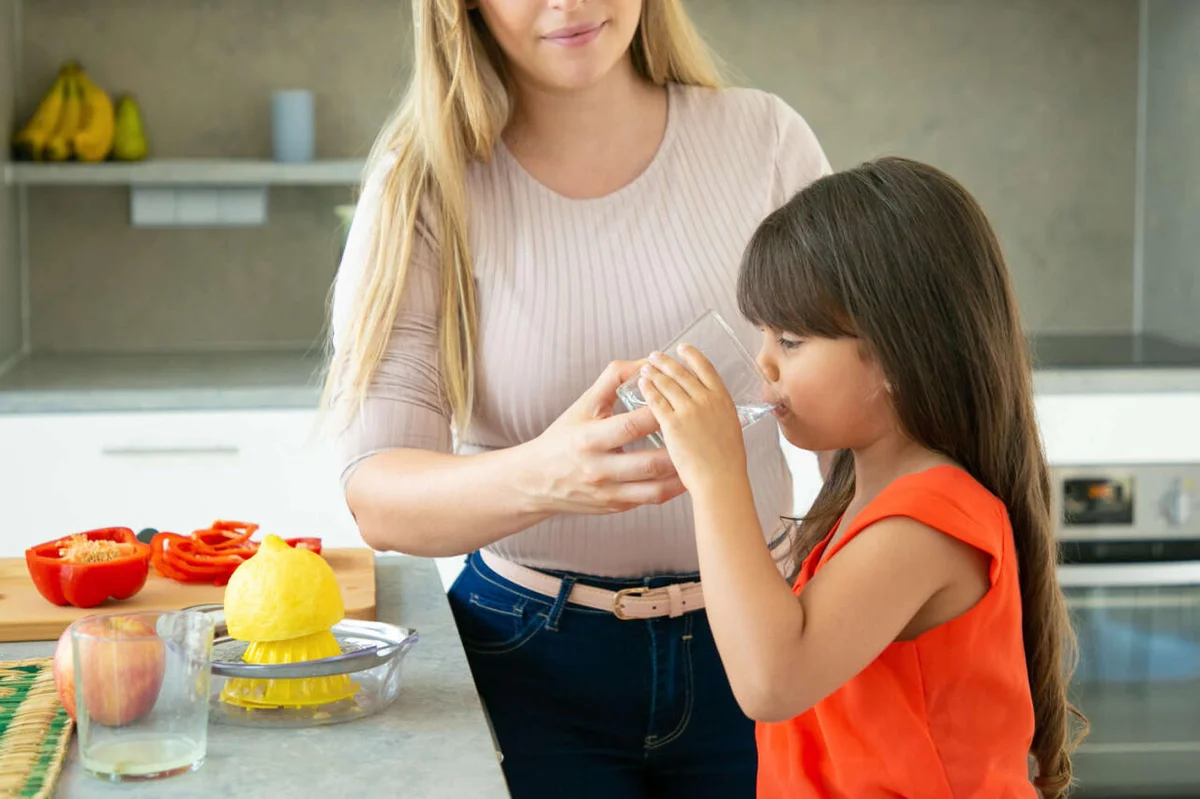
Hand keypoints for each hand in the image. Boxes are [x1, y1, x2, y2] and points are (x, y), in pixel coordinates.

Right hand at [526, 360, 685, 514]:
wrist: (536, 481)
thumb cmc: (563, 438)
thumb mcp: (583, 405)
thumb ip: (614, 380)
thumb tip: (646, 362)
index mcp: (588, 439)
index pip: (630, 426)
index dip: (658, 413)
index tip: (679, 402)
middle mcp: (598, 469)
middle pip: (648, 462)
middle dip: (677, 449)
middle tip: (699, 435)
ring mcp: (608, 492)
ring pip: (654, 489)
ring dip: (680, 474)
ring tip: (698, 457)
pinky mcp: (616, 507)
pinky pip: (650, 500)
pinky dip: (671, 488)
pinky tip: (686, 474)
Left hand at [637, 346, 747, 490]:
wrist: (721, 479)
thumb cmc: (728, 462)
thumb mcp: (732, 430)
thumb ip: (720, 416)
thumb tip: (715, 413)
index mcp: (723, 399)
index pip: (706, 368)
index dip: (692, 356)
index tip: (683, 349)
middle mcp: (707, 400)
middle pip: (682, 373)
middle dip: (666, 362)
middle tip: (655, 356)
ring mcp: (689, 410)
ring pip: (667, 383)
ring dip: (654, 373)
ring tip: (645, 369)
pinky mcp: (673, 423)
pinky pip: (657, 401)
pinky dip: (648, 389)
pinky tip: (642, 385)